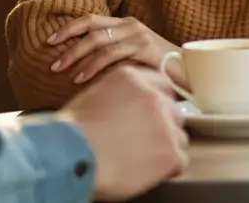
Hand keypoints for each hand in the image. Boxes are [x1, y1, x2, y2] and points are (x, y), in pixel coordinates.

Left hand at [48, 14, 184, 86]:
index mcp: (125, 23)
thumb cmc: (158, 69)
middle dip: (68, 44)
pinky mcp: (145, 49)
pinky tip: (82, 78)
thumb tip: (80, 63)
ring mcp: (138, 35)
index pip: (90, 19)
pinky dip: (93, 66)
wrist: (192, 73)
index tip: (50, 41)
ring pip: (98, 42)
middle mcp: (130, 25)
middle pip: (90, 28)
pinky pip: (112, 55)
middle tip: (53, 63)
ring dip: (77, 57)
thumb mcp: (132, 57)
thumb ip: (112, 54)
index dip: (68, 28)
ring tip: (63, 72)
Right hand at [61, 65, 188, 200]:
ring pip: (179, 137)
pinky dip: (165, 169)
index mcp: (133, 78)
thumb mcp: (94, 95)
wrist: (69, 154)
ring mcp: (165, 124)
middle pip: (174, 112)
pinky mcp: (171, 153)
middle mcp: (153, 97)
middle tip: (142, 141)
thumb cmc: (71, 131)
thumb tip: (130, 108)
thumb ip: (120, 95)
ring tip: (140, 158)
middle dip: (162, 126)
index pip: (163, 86)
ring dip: (165, 148)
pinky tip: (144, 171)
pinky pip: (179, 161)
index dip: (159, 103)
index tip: (152, 116)